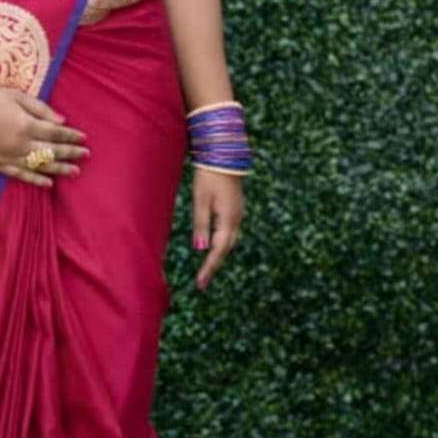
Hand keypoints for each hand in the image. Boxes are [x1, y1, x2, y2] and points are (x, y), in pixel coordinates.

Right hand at [0, 85, 89, 187]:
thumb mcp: (17, 96)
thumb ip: (41, 109)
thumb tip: (61, 121)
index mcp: (27, 125)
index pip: (56, 133)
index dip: (71, 136)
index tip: (83, 138)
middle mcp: (21, 144)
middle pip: (52, 151)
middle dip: (71, 153)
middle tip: (86, 155)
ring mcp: (10, 157)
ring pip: (40, 166)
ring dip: (59, 169)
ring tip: (75, 171)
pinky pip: (21, 175)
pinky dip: (36, 180)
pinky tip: (49, 183)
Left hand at [192, 167, 243, 289]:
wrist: (224, 154)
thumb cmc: (208, 176)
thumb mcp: (200, 200)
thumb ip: (201, 225)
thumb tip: (201, 249)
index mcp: (228, 219)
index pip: (218, 250)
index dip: (209, 268)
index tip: (200, 284)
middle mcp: (237, 219)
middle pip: (226, 248)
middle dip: (214, 264)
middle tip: (201, 281)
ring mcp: (238, 213)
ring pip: (229, 240)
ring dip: (218, 254)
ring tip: (205, 268)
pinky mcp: (235, 208)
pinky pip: (229, 231)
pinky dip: (221, 242)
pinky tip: (213, 246)